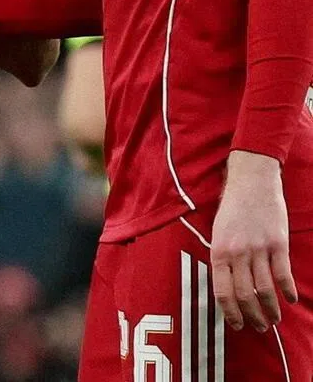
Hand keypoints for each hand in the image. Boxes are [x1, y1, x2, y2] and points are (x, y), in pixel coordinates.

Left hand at [211, 151, 296, 331]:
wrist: (251, 182)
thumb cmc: (233, 208)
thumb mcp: (218, 232)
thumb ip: (223, 258)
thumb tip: (227, 288)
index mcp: (219, 250)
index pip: (222, 291)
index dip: (230, 313)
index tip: (237, 325)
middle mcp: (237, 252)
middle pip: (245, 295)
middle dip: (253, 317)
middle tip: (259, 327)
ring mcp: (258, 249)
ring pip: (265, 290)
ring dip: (271, 309)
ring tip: (274, 318)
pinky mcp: (278, 244)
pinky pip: (283, 275)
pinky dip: (288, 291)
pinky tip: (290, 299)